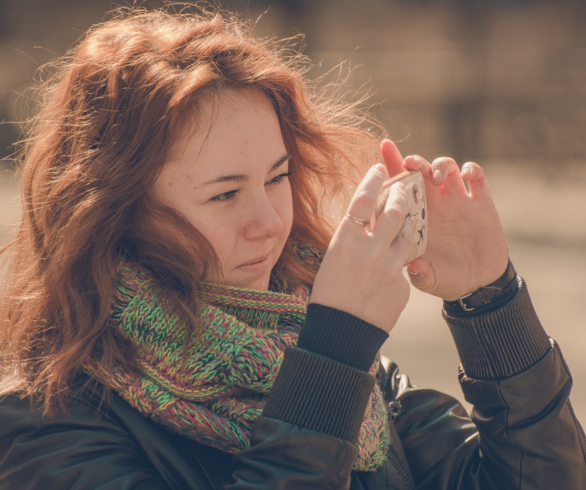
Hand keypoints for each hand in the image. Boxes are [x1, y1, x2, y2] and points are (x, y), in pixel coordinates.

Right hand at [310, 164, 416, 332]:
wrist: (341, 333)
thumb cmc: (329, 294)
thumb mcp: (334, 259)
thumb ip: (352, 238)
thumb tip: (369, 219)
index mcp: (345, 240)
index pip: (363, 198)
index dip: (373, 179)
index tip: (379, 168)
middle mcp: (369, 249)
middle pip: (393, 210)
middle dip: (401, 195)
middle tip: (403, 188)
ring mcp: (389, 267)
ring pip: (409, 233)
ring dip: (411, 221)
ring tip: (410, 216)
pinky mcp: (403, 284)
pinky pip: (405, 265)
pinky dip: (400, 261)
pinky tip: (393, 267)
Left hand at [380, 140, 508, 300]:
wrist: (477, 285)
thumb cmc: (445, 279)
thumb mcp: (429, 279)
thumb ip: (420, 273)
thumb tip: (413, 266)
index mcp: (416, 216)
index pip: (400, 187)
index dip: (392, 166)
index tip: (384, 147)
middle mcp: (434, 204)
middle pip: (421, 171)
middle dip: (414, 161)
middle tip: (411, 163)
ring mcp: (457, 201)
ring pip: (447, 168)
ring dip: (440, 164)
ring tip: (437, 176)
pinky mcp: (481, 204)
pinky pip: (477, 178)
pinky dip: (471, 170)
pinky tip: (466, 174)